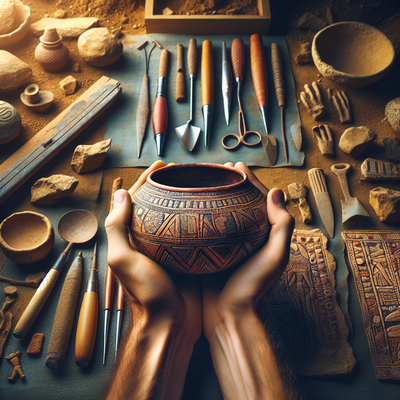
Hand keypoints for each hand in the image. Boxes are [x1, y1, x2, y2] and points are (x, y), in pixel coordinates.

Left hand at [105, 160, 201, 343]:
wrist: (172, 323)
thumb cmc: (147, 294)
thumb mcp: (124, 260)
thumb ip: (117, 227)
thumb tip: (121, 193)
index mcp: (133, 238)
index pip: (137, 199)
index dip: (147, 179)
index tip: (163, 165)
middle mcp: (152, 240)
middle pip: (159, 204)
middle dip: (169, 185)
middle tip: (185, 170)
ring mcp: (171, 248)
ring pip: (179, 215)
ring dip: (187, 197)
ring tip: (200, 182)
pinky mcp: (190, 255)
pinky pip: (195, 230)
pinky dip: (201, 216)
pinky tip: (212, 207)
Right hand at [201, 161, 294, 339]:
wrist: (228, 317)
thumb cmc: (253, 288)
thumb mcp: (275, 258)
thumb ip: (281, 226)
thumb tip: (277, 192)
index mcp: (262, 235)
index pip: (258, 200)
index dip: (249, 180)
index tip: (236, 165)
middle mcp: (244, 236)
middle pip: (237, 203)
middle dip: (230, 184)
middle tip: (218, 169)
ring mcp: (225, 244)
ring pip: (219, 212)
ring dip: (214, 195)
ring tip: (205, 180)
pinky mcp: (208, 251)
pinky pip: (204, 227)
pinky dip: (199, 213)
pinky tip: (190, 205)